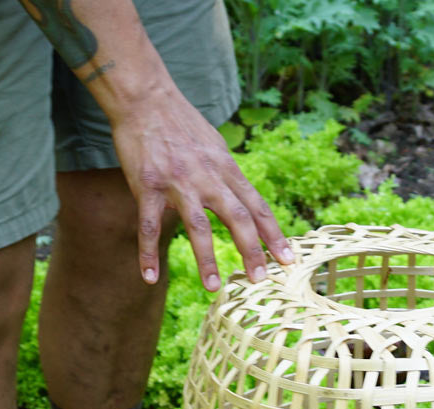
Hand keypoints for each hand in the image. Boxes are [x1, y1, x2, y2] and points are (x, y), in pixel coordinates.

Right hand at [109, 86, 291, 289]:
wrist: (144, 97)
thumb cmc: (181, 125)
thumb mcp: (215, 147)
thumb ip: (228, 177)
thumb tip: (243, 203)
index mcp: (226, 169)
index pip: (257, 206)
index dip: (273, 234)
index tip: (288, 259)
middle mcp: (207, 177)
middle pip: (236, 217)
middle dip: (251, 249)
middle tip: (261, 278)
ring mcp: (177, 182)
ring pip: (197, 225)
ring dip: (206, 258)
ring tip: (212, 286)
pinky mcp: (147, 185)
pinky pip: (148, 225)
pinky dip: (147, 253)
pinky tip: (148, 277)